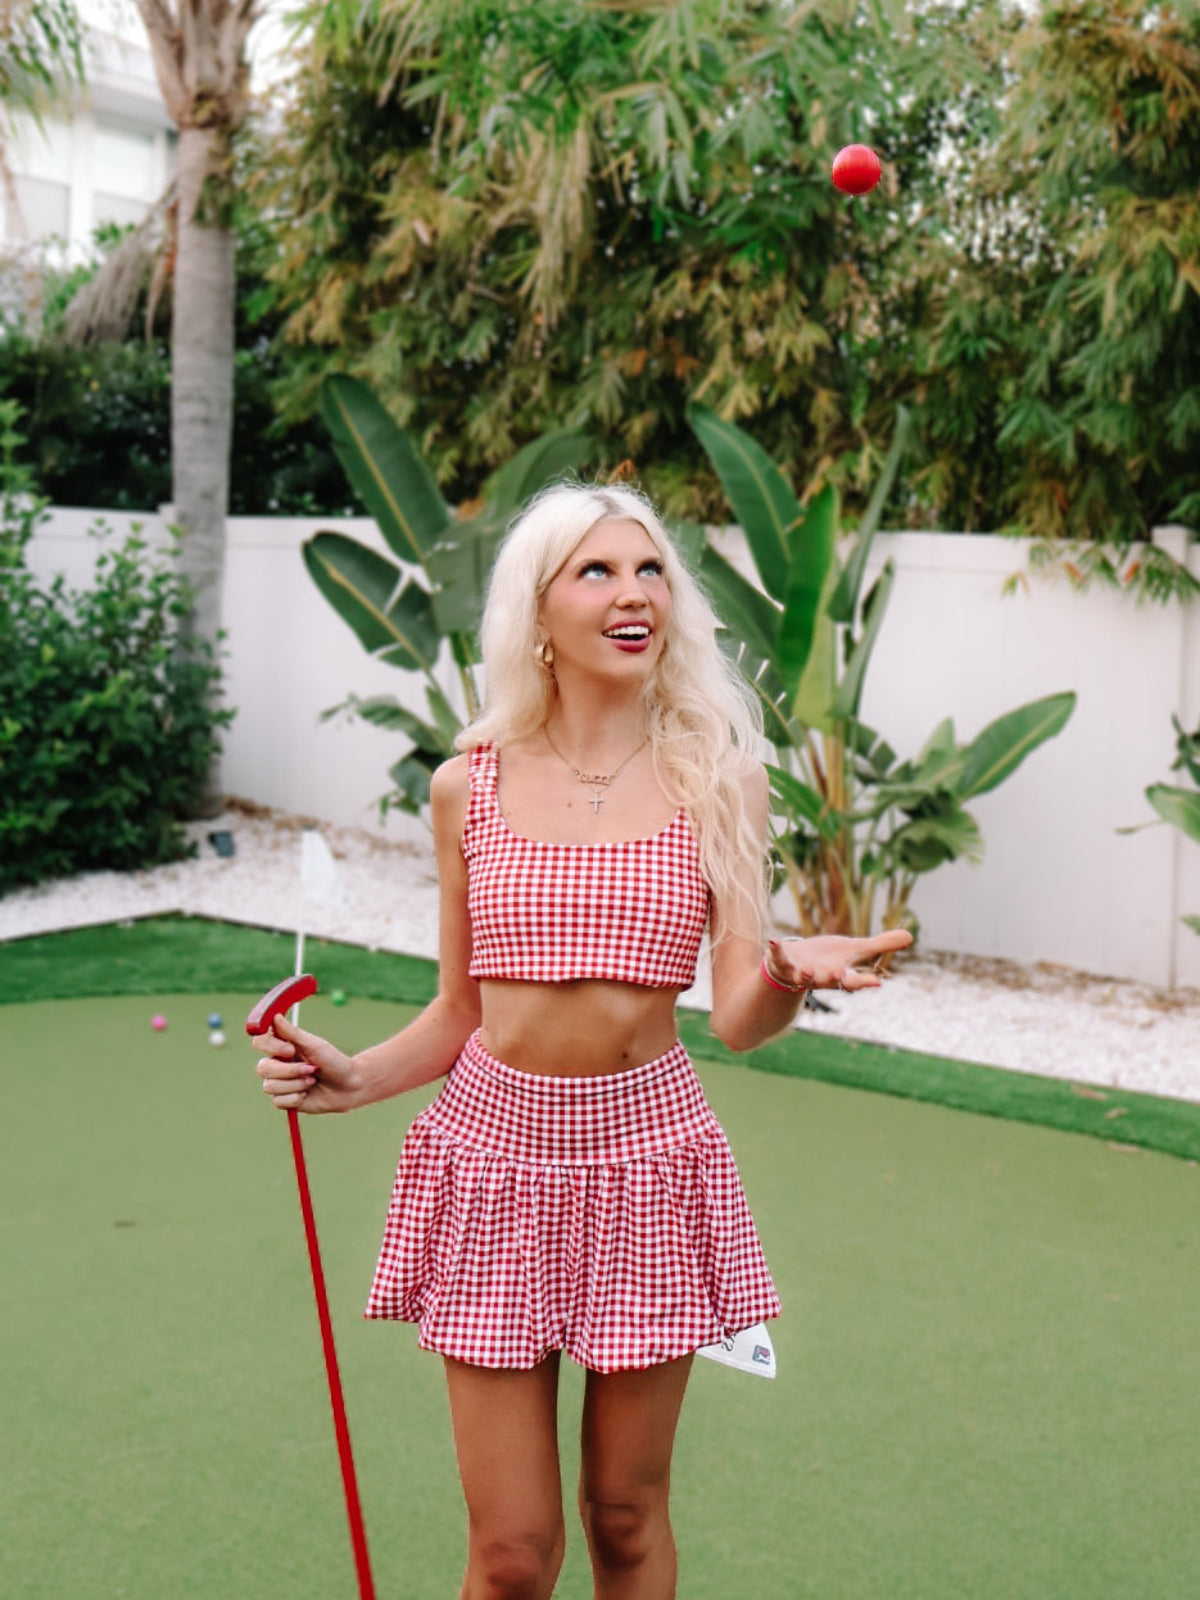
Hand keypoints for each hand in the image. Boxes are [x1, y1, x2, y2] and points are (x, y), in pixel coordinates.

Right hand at [251, 1013, 360, 1113]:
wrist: (348, 1087)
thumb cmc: (334, 1061)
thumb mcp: (315, 1045)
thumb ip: (293, 1033)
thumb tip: (274, 1015)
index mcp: (282, 1047)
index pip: (259, 1042)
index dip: (271, 1046)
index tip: (291, 1050)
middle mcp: (277, 1064)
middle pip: (262, 1068)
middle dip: (289, 1071)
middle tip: (311, 1069)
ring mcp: (279, 1083)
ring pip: (270, 1086)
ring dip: (296, 1084)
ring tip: (313, 1080)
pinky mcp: (284, 1100)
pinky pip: (278, 1101)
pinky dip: (296, 1098)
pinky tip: (308, 1093)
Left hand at [766, 928, 912, 992]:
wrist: (797, 966)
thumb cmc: (828, 959)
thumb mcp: (856, 950)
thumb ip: (881, 945)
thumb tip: (911, 936)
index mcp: (839, 975)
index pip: (854, 981)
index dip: (865, 982)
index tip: (877, 983)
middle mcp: (819, 977)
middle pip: (828, 981)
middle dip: (833, 980)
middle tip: (840, 977)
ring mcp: (799, 973)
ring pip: (802, 978)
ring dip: (805, 975)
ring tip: (809, 969)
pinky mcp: (782, 963)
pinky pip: (777, 958)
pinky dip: (775, 950)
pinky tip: (773, 940)